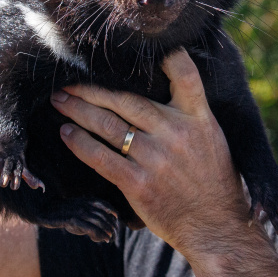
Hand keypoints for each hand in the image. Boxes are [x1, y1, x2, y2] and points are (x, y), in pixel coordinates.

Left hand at [50, 49, 249, 258]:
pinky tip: (66, 133)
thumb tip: (164, 94)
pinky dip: (80, 143)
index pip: (185, 75)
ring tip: (59, 100)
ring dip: (78, 110)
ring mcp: (156, 158)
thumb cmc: (215, 185)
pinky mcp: (139, 183)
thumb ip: (190, 116)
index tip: (134, 48)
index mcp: (199, 119)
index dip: (165, 56)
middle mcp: (176, 132)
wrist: (218, 229)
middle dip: (92, 88)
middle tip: (68, 79)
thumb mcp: (213, 141)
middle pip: (126, 100)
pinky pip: (101, 157)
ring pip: (108, 125)